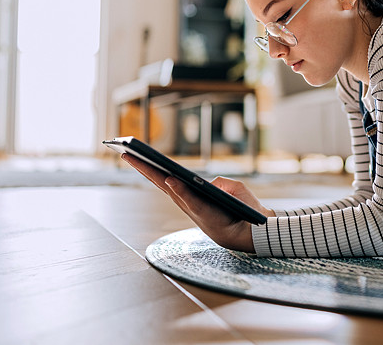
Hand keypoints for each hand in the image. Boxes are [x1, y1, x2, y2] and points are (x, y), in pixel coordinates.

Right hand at [122, 153, 273, 251]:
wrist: (257, 230)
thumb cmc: (244, 209)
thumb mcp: (230, 189)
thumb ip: (217, 183)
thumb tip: (206, 182)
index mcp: (192, 196)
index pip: (167, 180)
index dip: (151, 168)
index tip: (135, 154)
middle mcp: (188, 204)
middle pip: (161, 183)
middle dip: (143, 168)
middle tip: (125, 153)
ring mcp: (195, 210)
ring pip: (171, 191)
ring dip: (155, 176)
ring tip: (138, 161)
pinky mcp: (206, 216)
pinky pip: (191, 201)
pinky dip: (180, 191)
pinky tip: (170, 179)